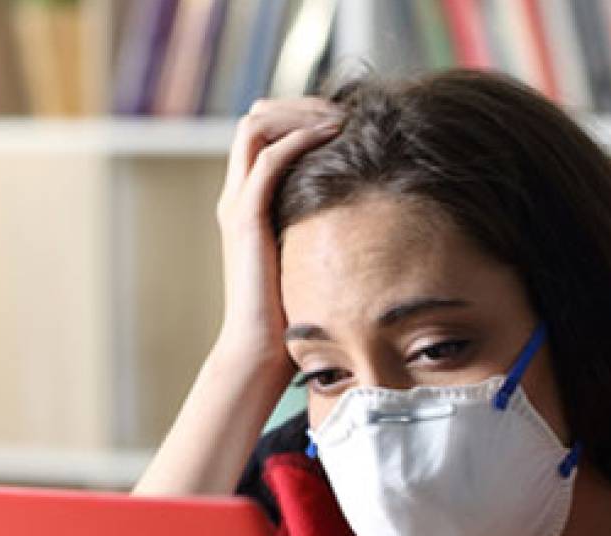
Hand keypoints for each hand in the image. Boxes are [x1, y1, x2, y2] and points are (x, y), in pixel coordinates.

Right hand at [214, 97, 343, 375]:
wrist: (260, 355)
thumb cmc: (293, 319)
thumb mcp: (312, 260)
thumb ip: (325, 231)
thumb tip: (374, 216)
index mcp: (248, 204)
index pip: (264, 134)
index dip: (300, 115)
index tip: (345, 121)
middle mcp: (236, 197)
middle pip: (256, 118)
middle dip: (301, 105)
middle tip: (344, 111)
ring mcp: (237, 206)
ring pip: (255, 126)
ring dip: (299, 113)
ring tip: (340, 118)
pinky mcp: (245, 219)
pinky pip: (268, 159)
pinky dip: (300, 138)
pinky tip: (334, 138)